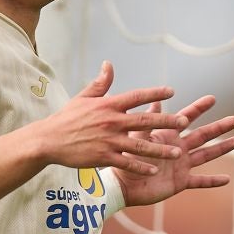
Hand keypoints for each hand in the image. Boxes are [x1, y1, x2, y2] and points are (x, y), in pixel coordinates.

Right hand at [32, 61, 188, 176]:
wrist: (48, 140)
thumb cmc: (67, 118)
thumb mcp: (84, 97)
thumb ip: (101, 83)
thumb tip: (109, 64)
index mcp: (108, 105)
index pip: (136, 97)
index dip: (154, 93)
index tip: (171, 91)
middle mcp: (111, 122)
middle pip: (144, 121)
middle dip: (166, 122)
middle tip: (184, 121)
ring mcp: (108, 141)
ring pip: (140, 146)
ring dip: (160, 150)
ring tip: (178, 153)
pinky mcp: (103, 157)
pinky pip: (127, 163)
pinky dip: (141, 167)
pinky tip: (155, 170)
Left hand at [115, 95, 233, 208]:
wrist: (122, 186)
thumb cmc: (125, 160)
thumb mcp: (137, 138)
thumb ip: (148, 122)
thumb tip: (154, 101)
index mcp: (168, 135)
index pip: (186, 117)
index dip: (199, 108)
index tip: (212, 98)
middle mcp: (178, 149)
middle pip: (203, 135)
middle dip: (219, 127)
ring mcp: (181, 165)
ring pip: (206, 155)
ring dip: (221, 149)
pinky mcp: (181, 182)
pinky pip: (200, 182)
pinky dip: (212, 181)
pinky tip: (227, 180)